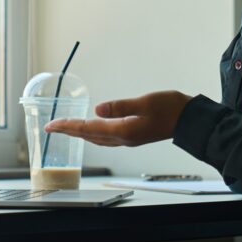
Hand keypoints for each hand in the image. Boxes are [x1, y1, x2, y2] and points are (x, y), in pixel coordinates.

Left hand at [44, 90, 191, 146]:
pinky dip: (94, 133)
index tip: (51, 125)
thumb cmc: (171, 109)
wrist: (190, 121)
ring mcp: (129, 138)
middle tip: (52, 127)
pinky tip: (94, 128)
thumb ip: (120, 106)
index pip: (88, 129)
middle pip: (89, 136)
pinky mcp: (134, 135)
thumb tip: (98, 108)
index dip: (68, 126)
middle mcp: (123, 138)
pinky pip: (107, 137)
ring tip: (68, 128)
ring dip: (81, 133)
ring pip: (97, 138)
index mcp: (124, 130)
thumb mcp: (145, 102)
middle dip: (70, 131)